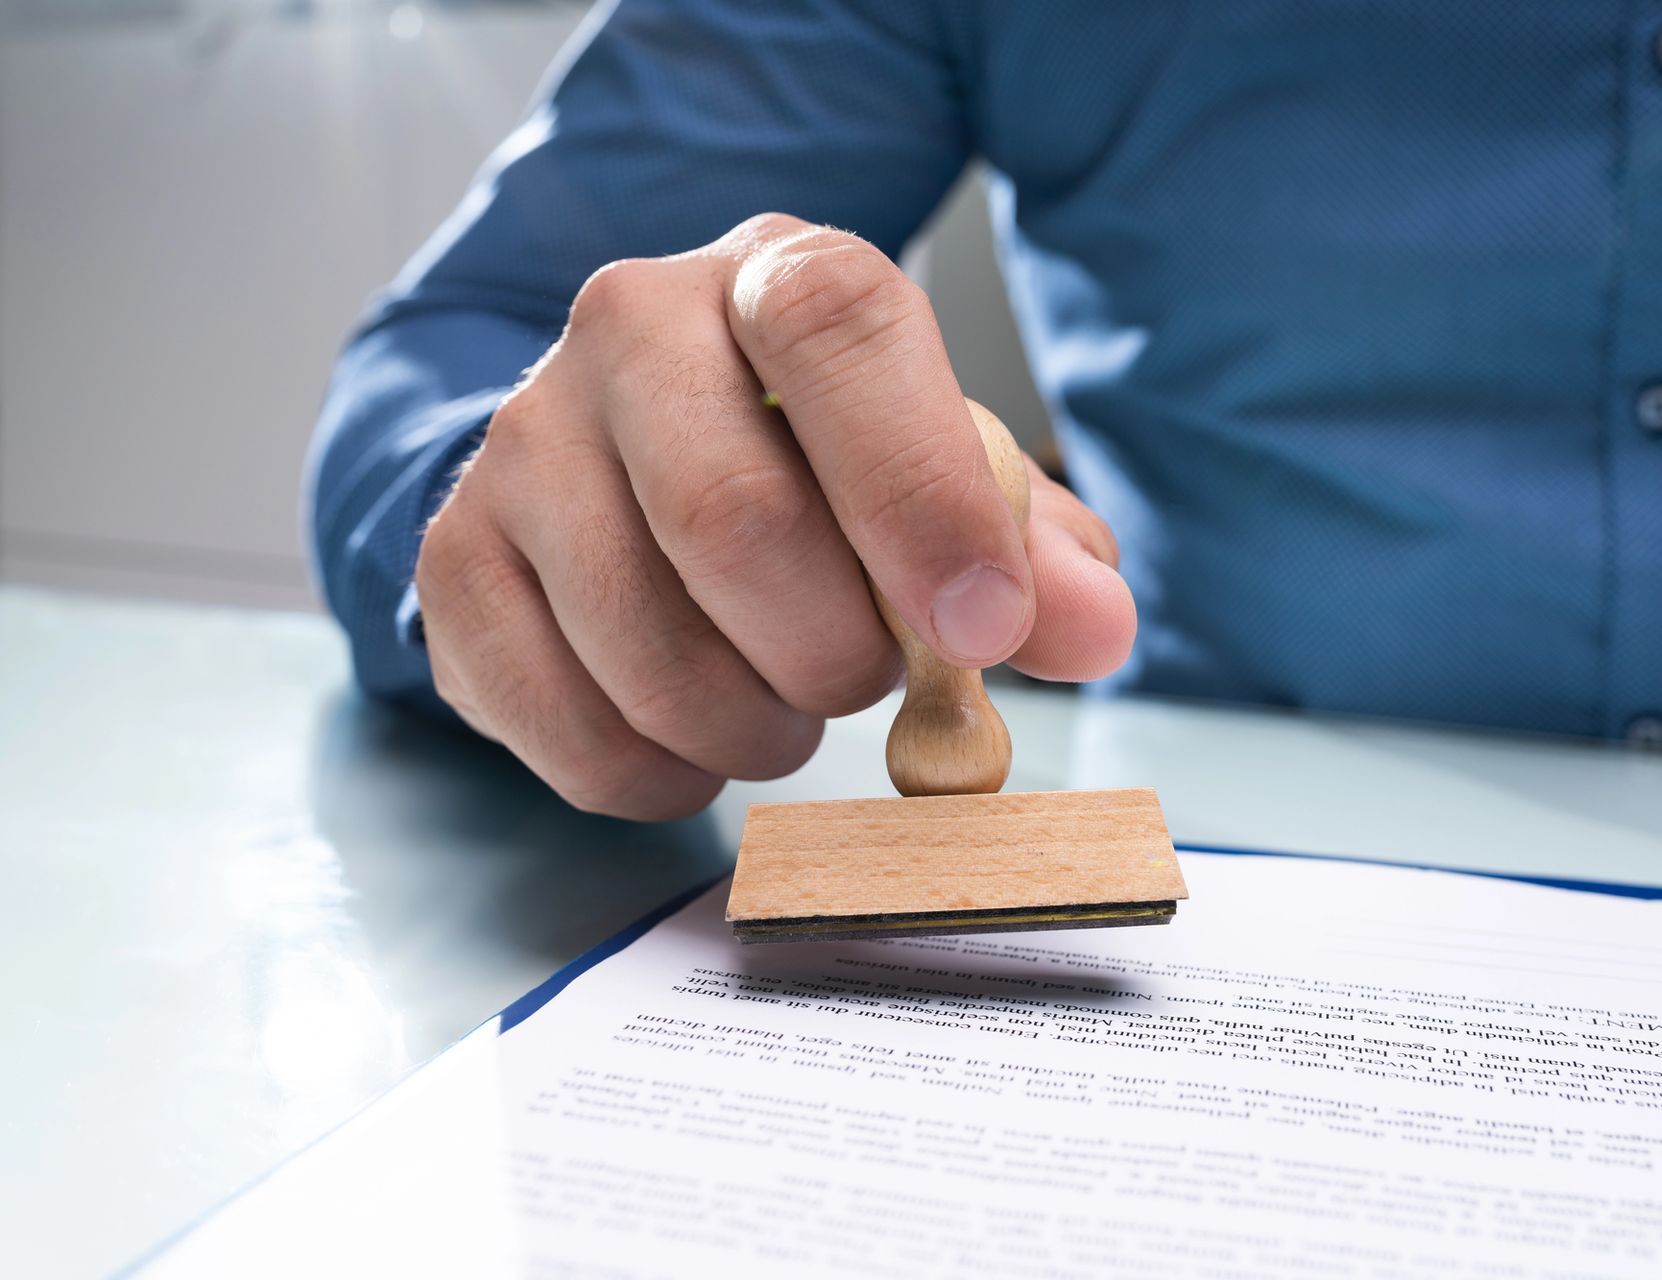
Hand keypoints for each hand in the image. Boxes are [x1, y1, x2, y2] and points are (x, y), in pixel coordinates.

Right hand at [414, 215, 1135, 818]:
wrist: (621, 457)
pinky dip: (664, 773)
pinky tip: (693, 733)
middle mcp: (626, 326)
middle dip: (831, 652)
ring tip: (782, 702)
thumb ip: (1027, 548)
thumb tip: (1096, 628)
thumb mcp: (936, 473)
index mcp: (773, 273)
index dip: (920, 496)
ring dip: (754, 725)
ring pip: (646, 648)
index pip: (837, 329)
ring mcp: (522, 442)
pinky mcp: (456, 561)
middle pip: (729, 517)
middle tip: (863, 675)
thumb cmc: (811, 465)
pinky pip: (571, 730)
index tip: (980, 627)